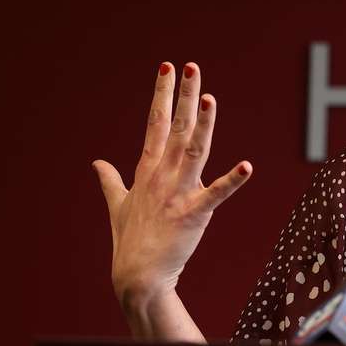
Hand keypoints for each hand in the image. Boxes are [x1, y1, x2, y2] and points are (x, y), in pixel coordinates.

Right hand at [93, 62, 251, 310]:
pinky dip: (232, 181)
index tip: (168, 67)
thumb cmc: (130, 240)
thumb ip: (110, 181)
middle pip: (177, 127)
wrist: (137, 278)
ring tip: (209, 98)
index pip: (156, 123)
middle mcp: (162, 175)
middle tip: (191, 66)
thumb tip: (97, 162)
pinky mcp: (194, 213)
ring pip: (193, 150)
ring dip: (203, 125)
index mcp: (147, 170)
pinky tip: (248, 166)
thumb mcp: (117, 206)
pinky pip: (216, 194)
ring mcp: (177, 192)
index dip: (162, 94)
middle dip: (184, 96)